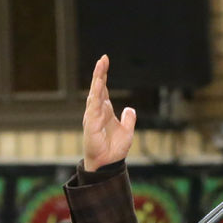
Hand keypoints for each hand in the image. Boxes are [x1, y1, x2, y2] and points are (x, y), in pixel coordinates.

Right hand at [81, 54, 138, 171]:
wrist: (108, 164)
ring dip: (98, 79)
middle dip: (100, 72)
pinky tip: (99, 83)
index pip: (103, 89)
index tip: (105, 61)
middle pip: (98, 87)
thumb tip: (130, 109)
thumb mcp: (127, 132)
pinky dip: (96, 94)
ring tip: (100, 65)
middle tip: (103, 58)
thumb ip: (129, 119)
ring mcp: (93, 116)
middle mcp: (97, 111)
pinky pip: (94, 105)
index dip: (103, 75)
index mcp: (104, 111)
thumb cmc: (114, 150)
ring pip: (95, 93)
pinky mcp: (92, 123)